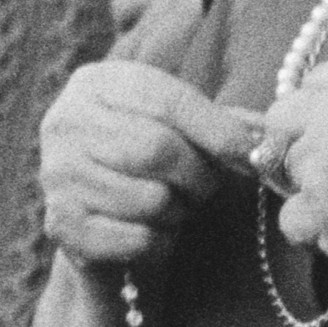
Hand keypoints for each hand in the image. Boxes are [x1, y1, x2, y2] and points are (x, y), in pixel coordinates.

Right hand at [38, 56, 257, 271]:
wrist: (100, 224)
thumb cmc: (150, 166)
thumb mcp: (180, 129)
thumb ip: (223, 125)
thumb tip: (270, 139)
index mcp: (99, 83)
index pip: (170, 100)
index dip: (219, 130)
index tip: (255, 155)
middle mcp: (66, 121)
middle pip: (157, 150)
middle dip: (198, 176)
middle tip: (205, 188)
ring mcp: (57, 174)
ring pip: (149, 199)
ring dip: (177, 212)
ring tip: (172, 206)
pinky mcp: (61, 224)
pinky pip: (136, 239)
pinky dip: (159, 243)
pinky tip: (151, 233)